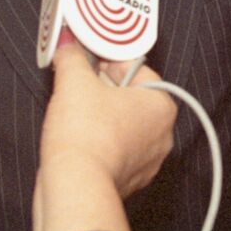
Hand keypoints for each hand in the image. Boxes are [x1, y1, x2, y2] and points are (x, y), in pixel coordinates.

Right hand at [32, 31, 177, 230]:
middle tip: (79, 85)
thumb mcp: (73, 82)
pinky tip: (78, 140)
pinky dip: (99, 143)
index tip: (89, 59)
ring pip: (123, 126)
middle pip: (131, 98)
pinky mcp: (128, 181)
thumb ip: (71, 56)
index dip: (108, 61)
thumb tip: (67, 42)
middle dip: (104, 90)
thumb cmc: (84, 135)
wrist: (75, 188)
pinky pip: (115, 151)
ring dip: (101, 118)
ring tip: (75, 114)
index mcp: (162, 104)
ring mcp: (148, 161)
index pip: (136, 69)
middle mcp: (162, 134)